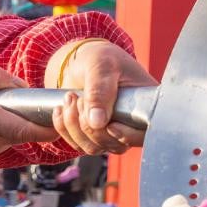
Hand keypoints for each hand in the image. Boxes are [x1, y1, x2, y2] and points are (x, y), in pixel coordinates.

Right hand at [0, 67, 58, 165]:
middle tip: (47, 97)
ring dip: (23, 114)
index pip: (24, 129)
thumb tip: (21, 84)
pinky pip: (11, 131)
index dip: (49, 125)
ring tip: (7, 98)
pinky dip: (12, 119)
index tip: (65, 114)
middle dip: (39, 112)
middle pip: (28, 125)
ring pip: (21, 128)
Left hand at [49, 40, 154, 155]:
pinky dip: (64, 129)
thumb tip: (98, 123)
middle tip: (79, 96)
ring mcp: (112, 133)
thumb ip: (100, 91)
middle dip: (91, 124)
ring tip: (69, 97)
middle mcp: (131, 124)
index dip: (127, 135)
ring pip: (94, 147)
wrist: (82, 62)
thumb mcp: (101, 65)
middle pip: (115, 144)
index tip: (110, 124)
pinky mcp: (93, 137)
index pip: (144, 134)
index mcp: (145, 105)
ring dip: (75, 125)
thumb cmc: (100, 58)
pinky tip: (61, 108)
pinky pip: (78, 145)